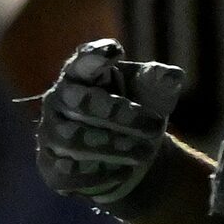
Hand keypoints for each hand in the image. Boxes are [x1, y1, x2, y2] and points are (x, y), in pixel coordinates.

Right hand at [37, 39, 184, 207]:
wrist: (121, 155)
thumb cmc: (131, 110)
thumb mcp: (148, 93)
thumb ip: (158, 81)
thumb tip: (173, 76)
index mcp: (79, 75)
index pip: (81, 62)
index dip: (95, 55)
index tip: (116, 49)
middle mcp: (58, 101)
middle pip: (80, 103)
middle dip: (119, 114)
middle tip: (154, 125)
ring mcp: (50, 135)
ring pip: (72, 140)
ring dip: (112, 147)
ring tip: (145, 153)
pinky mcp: (52, 168)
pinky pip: (69, 173)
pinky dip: (99, 174)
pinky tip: (124, 172)